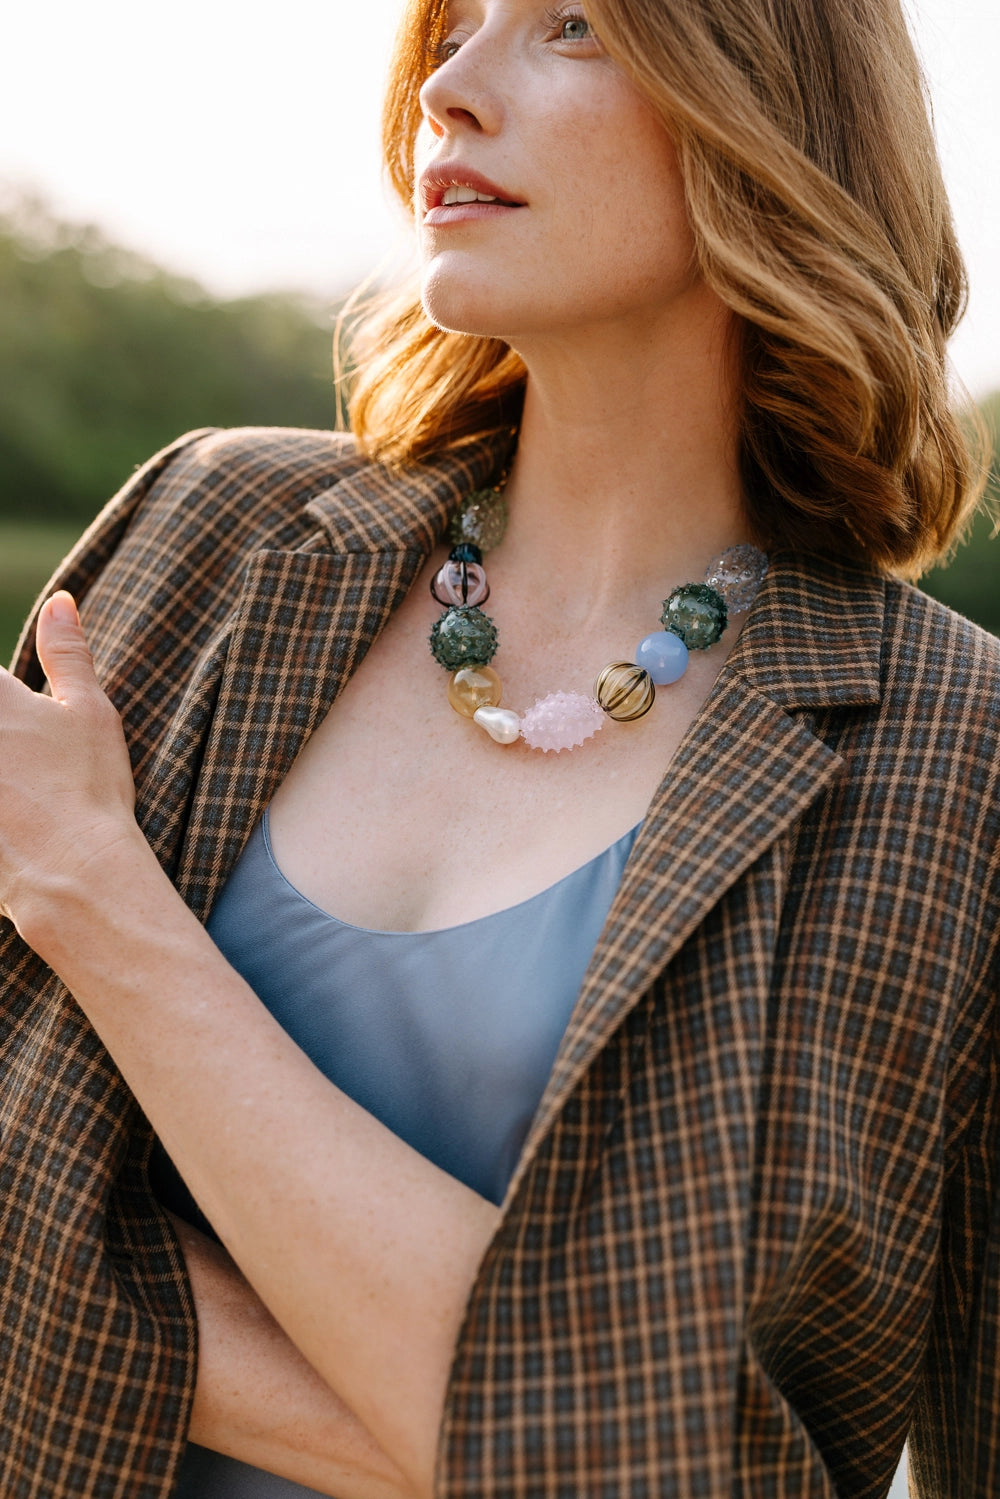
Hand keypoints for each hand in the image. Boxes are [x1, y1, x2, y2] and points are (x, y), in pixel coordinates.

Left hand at [0, 591, 139, 937]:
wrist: (74, 870)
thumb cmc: (89, 788)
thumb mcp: (91, 711)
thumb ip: (68, 653)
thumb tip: (61, 601)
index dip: (6, 697)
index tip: (19, 717)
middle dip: (8, 740)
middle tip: (25, 763)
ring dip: (0, 771)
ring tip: (17, 783)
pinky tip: (8, 815)